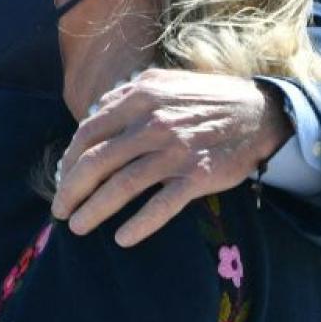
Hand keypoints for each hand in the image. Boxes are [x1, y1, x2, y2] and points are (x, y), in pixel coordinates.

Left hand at [51, 69, 291, 246]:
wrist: (260, 113)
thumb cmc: (205, 99)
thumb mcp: (162, 83)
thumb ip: (125, 96)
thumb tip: (91, 116)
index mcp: (139, 97)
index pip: (88, 132)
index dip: (69, 159)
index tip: (61, 177)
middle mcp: (153, 123)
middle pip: (97, 161)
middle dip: (71, 189)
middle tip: (60, 210)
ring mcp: (176, 151)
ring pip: (122, 185)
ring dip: (94, 210)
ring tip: (78, 227)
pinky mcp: (199, 176)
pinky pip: (162, 205)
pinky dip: (140, 224)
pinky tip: (122, 238)